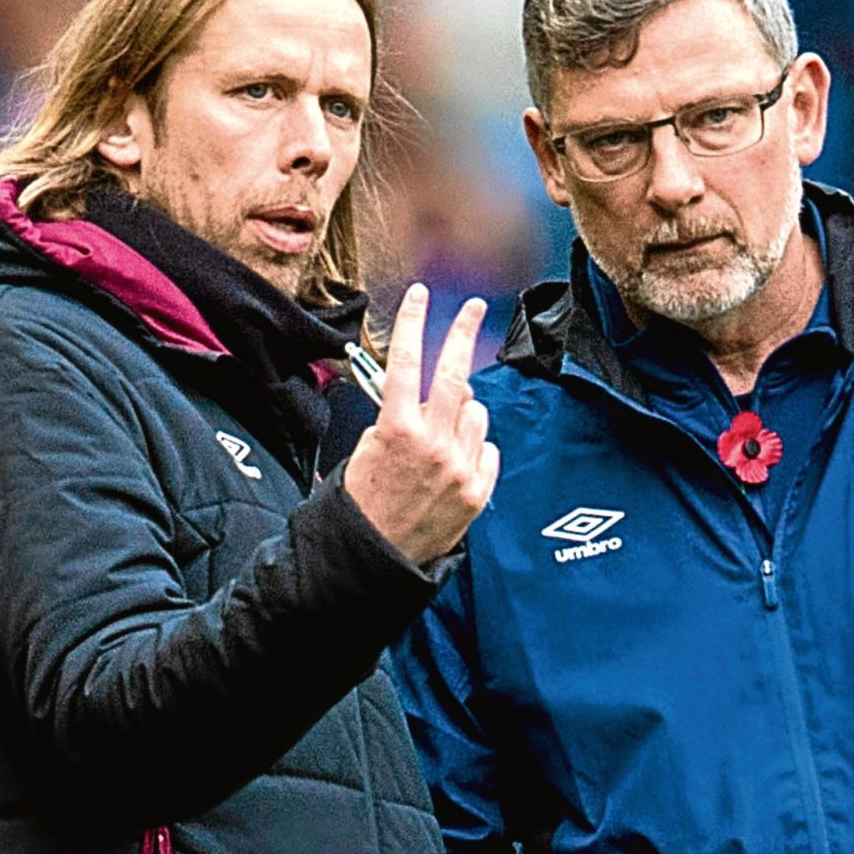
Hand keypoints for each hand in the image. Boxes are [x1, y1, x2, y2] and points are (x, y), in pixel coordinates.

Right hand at [343, 284, 498, 562]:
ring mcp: (459, 467)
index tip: (422, 295)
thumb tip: (428, 398)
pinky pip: (487, 447)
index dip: (415, 322)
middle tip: (474, 308)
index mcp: (396, 430)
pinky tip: (453, 464)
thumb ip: (399, 418)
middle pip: (455, 374)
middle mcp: (432, 444)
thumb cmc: (365, 504)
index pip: (408, 361)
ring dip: (463, 411)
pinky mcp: (477, 490)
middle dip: (463, 333)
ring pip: (476, 411)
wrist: (376, 559)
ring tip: (441, 435)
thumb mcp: (366, 451)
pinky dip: (474, 447)